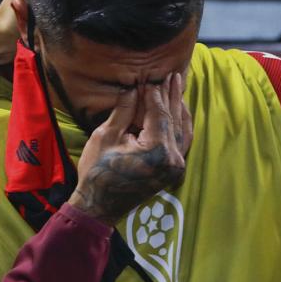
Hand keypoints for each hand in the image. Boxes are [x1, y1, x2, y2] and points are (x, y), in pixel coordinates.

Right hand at [67, 72, 193, 224]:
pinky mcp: (172, 172)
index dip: (154, 94)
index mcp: (157, 150)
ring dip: (179, 109)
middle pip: (174, 120)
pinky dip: (181, 126)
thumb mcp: (106, 136)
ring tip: (178, 89)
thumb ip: (124, 110)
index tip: (150, 78)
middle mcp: (172, 159)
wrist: (99, 205)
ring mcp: (175, 167)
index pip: (159, 113)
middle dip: (171, 96)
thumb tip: (134, 88)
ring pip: (183, 131)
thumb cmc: (98, 171)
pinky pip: (183, 144)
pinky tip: (179, 114)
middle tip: (173, 76)